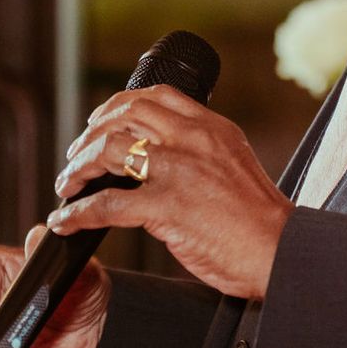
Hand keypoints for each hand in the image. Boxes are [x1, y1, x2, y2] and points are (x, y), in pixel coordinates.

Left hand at [49, 84, 293, 298]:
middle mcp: (193, 139)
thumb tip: (162, 160)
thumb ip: (202, 153)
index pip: (157, 96)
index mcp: (212, 128)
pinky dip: (78, 212)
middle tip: (76, 155)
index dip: (119, 105)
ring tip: (67, 186)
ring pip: (108, 151)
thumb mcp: (234, 165)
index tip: (100, 121)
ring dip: (78, 168)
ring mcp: (179, 170)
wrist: (280, 251)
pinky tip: (66, 221)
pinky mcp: (166, 206)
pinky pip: (107, 204)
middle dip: (90, 135)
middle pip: (125, 116)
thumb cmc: (259, 221)